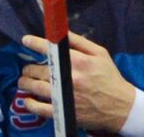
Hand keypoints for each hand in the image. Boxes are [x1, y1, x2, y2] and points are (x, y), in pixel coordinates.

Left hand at [19, 31, 136, 132]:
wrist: (119, 106)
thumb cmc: (109, 76)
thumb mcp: (100, 53)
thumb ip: (79, 42)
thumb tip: (61, 31)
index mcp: (79, 61)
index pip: (51, 49)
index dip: (35, 43)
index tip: (25, 40)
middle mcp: (70, 78)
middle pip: (40, 70)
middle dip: (29, 68)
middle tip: (27, 68)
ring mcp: (65, 96)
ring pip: (36, 87)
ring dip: (25, 83)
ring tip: (24, 81)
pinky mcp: (63, 112)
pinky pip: (40, 109)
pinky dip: (30, 104)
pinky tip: (27, 100)